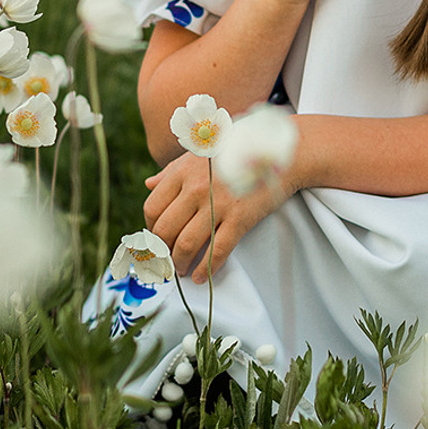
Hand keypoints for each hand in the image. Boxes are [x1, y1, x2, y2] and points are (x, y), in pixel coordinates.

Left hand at [143, 151, 290, 283]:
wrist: (278, 152)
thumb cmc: (236, 151)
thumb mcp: (199, 154)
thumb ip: (172, 171)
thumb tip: (148, 185)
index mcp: (182, 173)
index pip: (152, 208)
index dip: (151, 227)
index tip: (158, 237)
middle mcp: (195, 189)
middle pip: (165, 230)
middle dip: (162, 251)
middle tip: (167, 259)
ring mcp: (218, 205)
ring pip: (186, 245)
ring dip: (179, 264)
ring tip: (181, 270)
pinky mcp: (240, 219)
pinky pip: (216, 251)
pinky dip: (205, 270)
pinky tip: (200, 277)